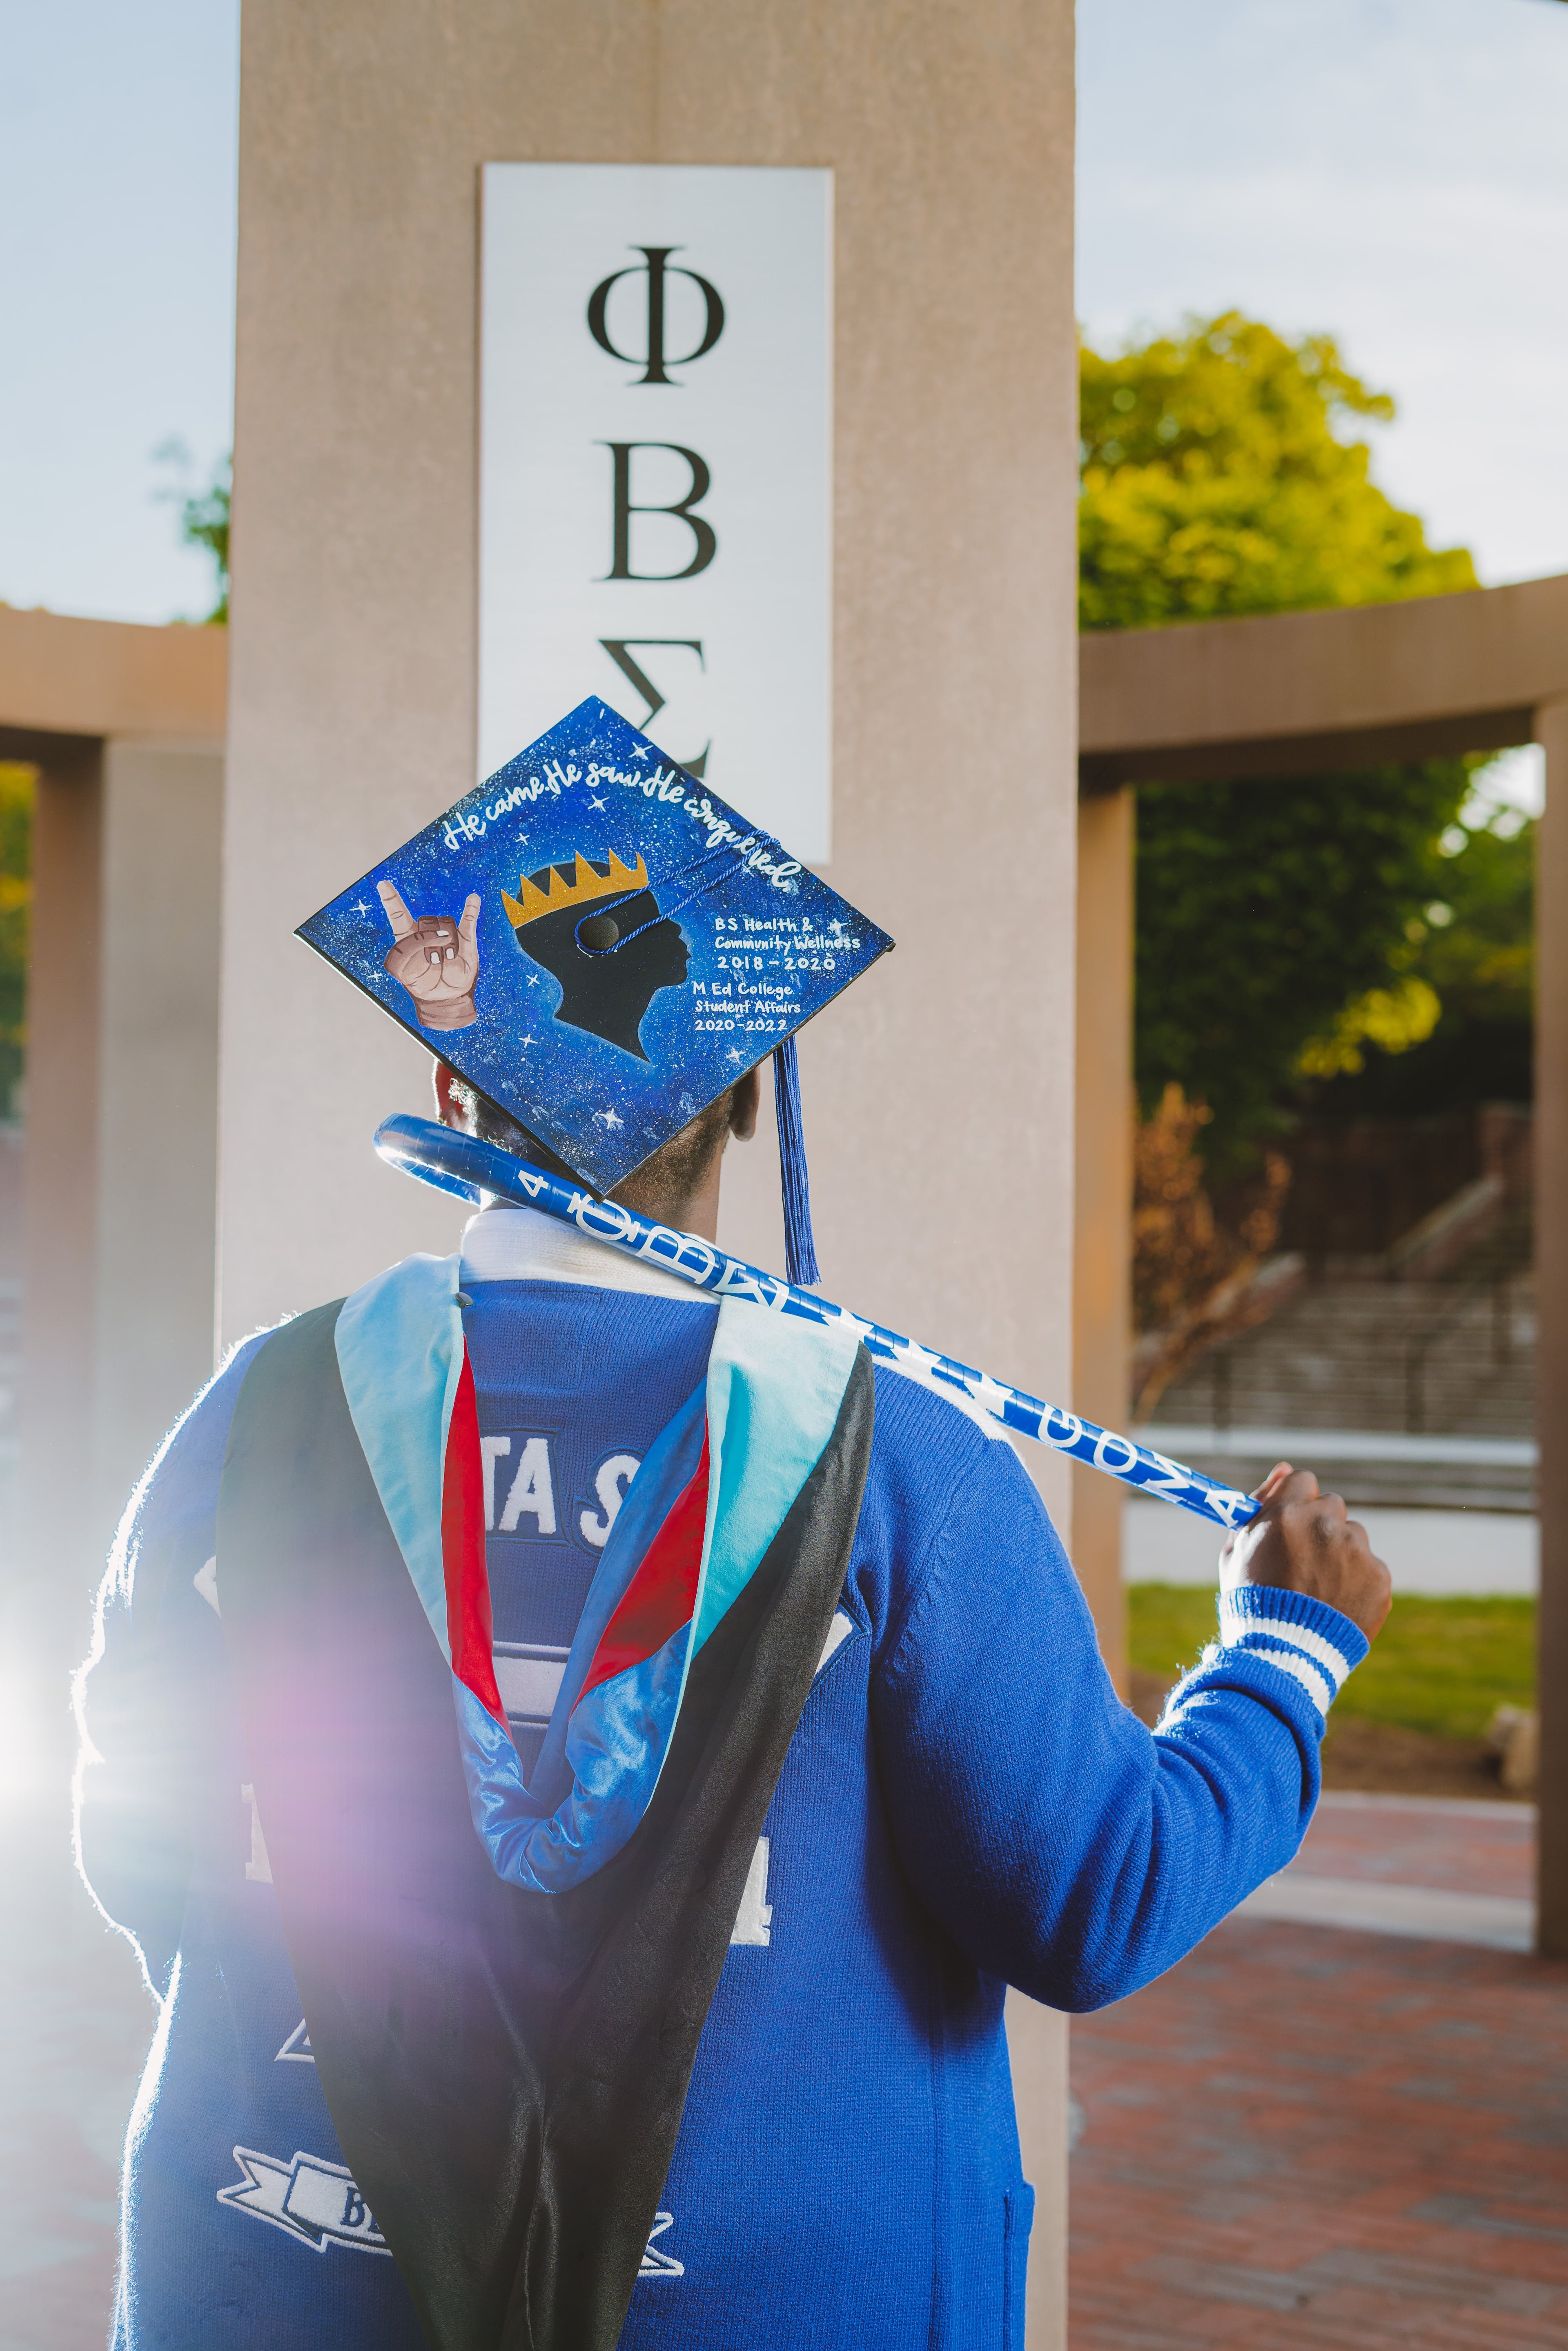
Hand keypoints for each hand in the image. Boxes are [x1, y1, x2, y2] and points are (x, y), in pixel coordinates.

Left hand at [378, 881, 480, 1029]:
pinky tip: (473, 898)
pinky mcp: (466, 940)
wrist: (443, 997)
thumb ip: (414, 949)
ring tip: (445, 962)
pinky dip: (472, 910)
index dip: (391, 899)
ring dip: (447, 946)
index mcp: (408, 936)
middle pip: (427, 921)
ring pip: (447, 925)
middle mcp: (427, 931)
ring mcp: (447, 934)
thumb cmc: (421, 983)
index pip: (398, 914)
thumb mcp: (406, 972)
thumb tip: (442, 937)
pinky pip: (469, 921)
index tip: (383, 884)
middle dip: (429, 942)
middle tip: (431, 962)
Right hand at [1220, 1463, 1390, 1642]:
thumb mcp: (1238, 1550)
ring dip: (1340, 1554)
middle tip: (1305, 1561)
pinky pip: (1370, 1567)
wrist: (1284, 1657)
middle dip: (1319, 1526)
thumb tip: (1283, 1468)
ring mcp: (1356, 1550)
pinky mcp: (1379, 1576)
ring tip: (1320, 1591)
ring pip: (1353, 1537)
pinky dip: (1358, 1582)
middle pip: (1331, 1506)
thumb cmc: (1251, 1602)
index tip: (1292, 1522)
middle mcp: (1325, 1524)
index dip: (1296, 1502)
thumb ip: (1259, 1504)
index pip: (1302, 1480)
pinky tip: (1338, 1604)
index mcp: (1287, 1513)